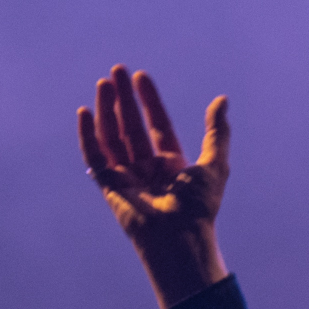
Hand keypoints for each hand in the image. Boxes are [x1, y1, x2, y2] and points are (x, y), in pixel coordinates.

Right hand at [77, 66, 230, 308]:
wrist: (179, 237)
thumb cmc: (199, 207)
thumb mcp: (215, 164)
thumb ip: (216, 132)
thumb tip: (222, 100)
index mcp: (172, 165)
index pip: (157, 125)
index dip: (149, 101)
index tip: (140, 76)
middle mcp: (148, 169)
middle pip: (132, 126)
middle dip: (124, 99)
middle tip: (116, 70)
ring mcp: (127, 176)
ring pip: (113, 136)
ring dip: (107, 109)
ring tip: (104, 83)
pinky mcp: (109, 186)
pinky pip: (95, 156)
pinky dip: (88, 135)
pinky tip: (86, 112)